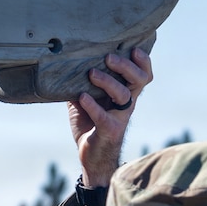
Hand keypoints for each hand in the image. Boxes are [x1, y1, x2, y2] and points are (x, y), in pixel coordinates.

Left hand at [70, 44, 153, 189]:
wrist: (91, 157)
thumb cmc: (90, 125)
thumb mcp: (83, 100)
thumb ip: (79, 83)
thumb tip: (63, 64)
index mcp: (125, 94)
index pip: (142, 75)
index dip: (143, 62)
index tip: (134, 48)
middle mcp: (127, 104)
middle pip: (139, 80)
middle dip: (126, 66)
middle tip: (108, 57)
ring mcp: (119, 117)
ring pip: (124, 95)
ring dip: (108, 82)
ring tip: (91, 74)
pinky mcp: (109, 130)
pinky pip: (103, 116)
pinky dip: (92, 105)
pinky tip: (81, 97)